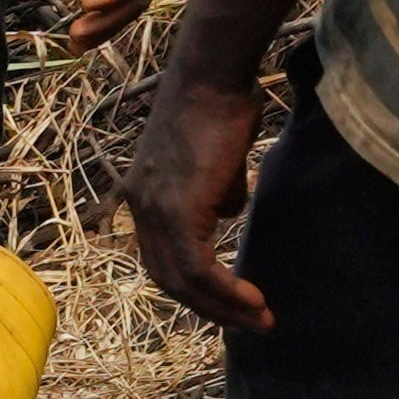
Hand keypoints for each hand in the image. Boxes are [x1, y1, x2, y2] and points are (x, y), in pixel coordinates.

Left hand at [125, 52, 274, 333]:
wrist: (214, 75)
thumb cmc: (221, 105)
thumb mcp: (218, 159)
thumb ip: (218, 192)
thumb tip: (228, 214)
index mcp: (143, 194)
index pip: (162, 256)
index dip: (194, 286)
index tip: (228, 301)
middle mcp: (139, 205)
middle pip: (168, 277)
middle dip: (209, 307)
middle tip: (247, 323)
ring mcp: (154, 208)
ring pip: (183, 280)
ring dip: (223, 307)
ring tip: (259, 320)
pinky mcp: (177, 208)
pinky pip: (198, 267)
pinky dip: (226, 291)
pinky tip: (253, 301)